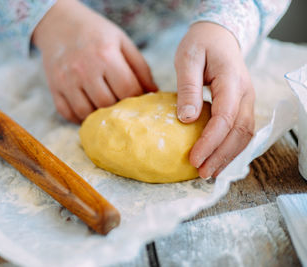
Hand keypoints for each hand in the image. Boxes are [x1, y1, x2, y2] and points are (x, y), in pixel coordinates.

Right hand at [32, 0, 156, 122]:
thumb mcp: (122, 42)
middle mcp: (84, 69)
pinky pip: (68, 114)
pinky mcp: (54, 88)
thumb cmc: (96, 34)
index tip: (138, 99)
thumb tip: (153, 93)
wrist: (59, 24)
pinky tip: (89, 111)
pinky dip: (79, 118)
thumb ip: (140, 68)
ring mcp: (66, 80)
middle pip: (107, 104)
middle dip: (118, 108)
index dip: (137, 99)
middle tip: (122, 105)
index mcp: (105, 55)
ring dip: (99, 116)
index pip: (127, 90)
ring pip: (87, 113)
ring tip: (106, 109)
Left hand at [174, 22, 254, 177]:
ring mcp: (246, 100)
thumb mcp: (187, 59)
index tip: (194, 158)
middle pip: (240, 131)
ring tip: (209, 172)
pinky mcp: (241, 105)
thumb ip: (188, 87)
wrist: (218, 35)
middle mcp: (245, 93)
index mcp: (232, 81)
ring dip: (228, 156)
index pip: (225, 118)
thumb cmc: (200, 45)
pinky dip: (230, 147)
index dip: (210, 141)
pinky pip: (241, 130)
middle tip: (201, 172)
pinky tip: (217, 158)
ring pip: (244, 134)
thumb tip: (186, 119)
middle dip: (221, 155)